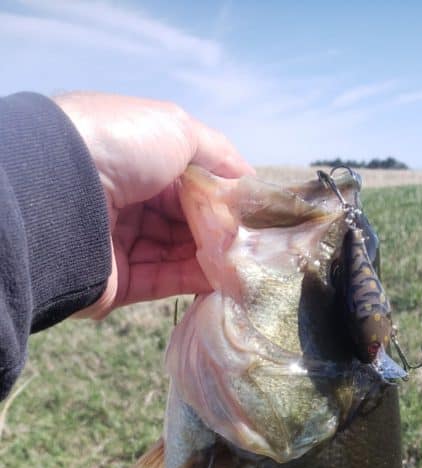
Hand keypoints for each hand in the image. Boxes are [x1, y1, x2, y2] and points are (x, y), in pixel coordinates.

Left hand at [54, 92, 252, 316]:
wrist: (60, 193)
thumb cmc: (119, 146)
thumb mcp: (177, 128)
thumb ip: (217, 153)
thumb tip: (246, 180)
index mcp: (131, 154)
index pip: (186, 177)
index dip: (221, 190)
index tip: (252, 205)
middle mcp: (123, 196)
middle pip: (184, 216)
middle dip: (221, 225)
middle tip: (255, 237)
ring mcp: (120, 240)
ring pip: (178, 251)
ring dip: (214, 254)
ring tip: (248, 259)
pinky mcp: (118, 280)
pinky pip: (165, 280)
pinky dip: (196, 278)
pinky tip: (227, 277)